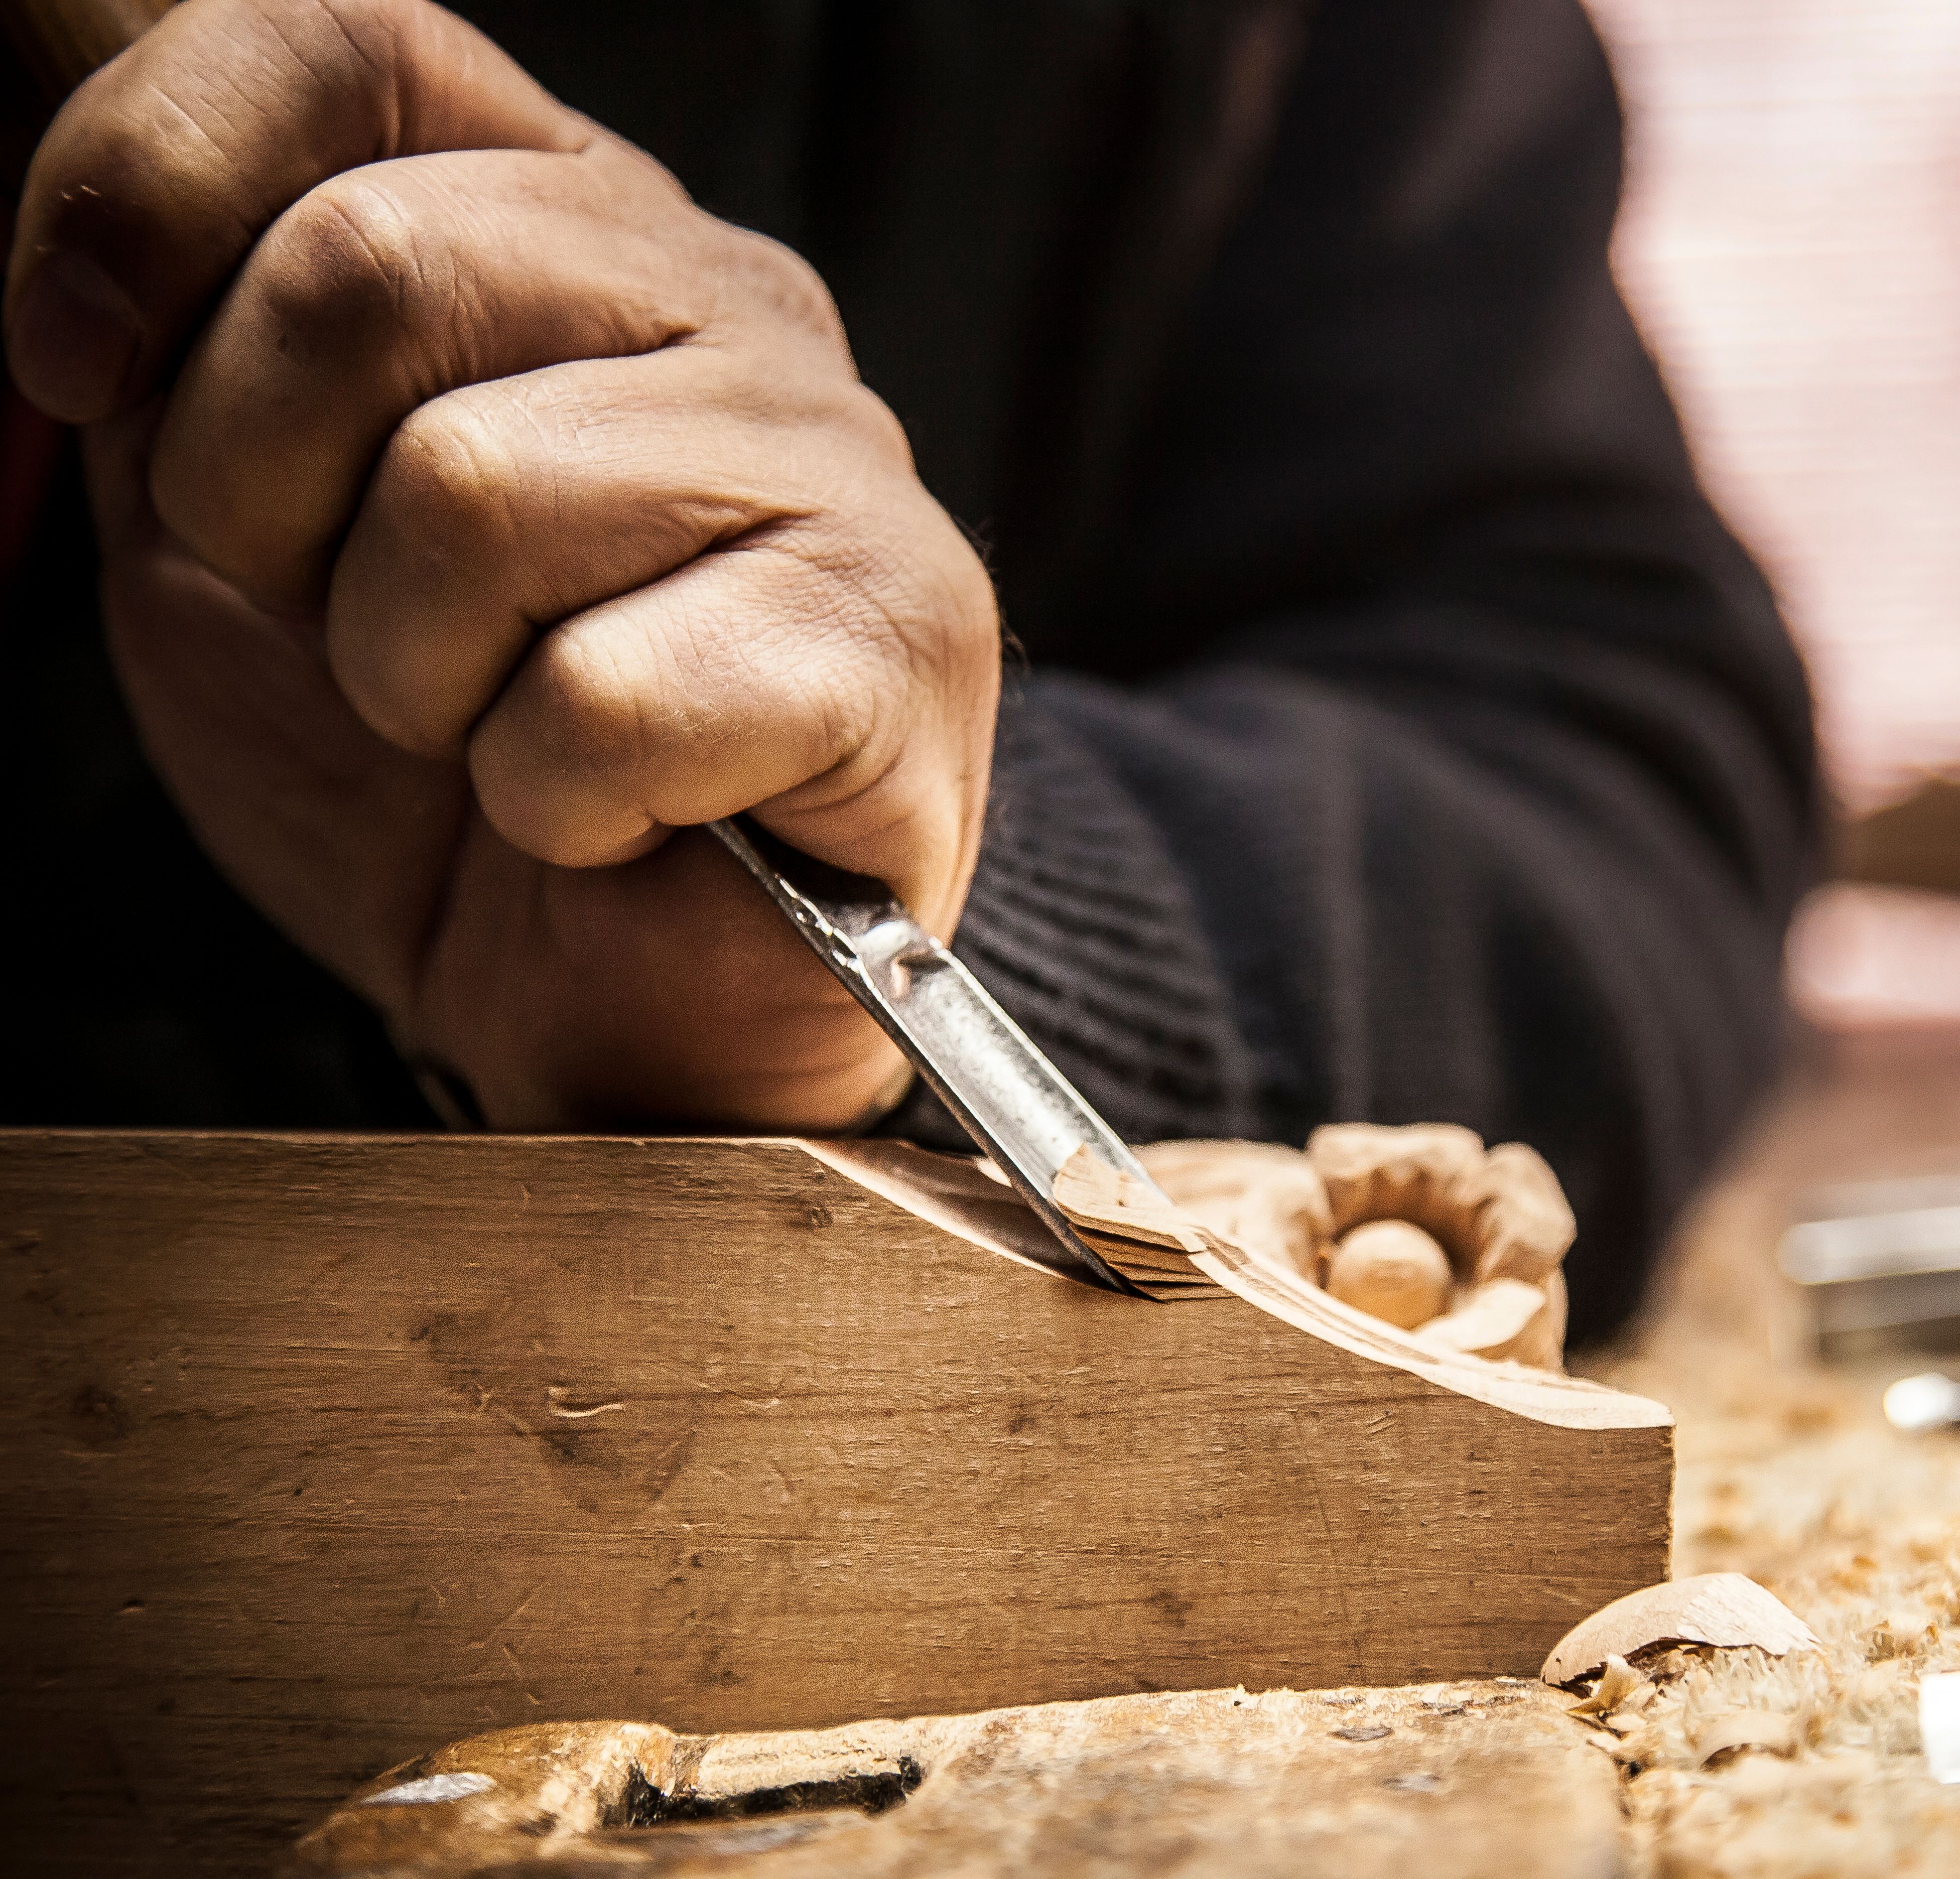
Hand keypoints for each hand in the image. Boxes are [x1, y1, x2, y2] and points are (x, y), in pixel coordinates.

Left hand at [5, 0, 998, 1129]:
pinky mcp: (896, 644)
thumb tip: (64, 207)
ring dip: (414, 676)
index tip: (71, 368)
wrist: (620, 1004)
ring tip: (491, 730)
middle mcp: (730, 302)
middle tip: (350, 627)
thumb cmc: (436, 754)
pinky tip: (611, 814)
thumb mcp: (231, 505)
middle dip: (268, 501)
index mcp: (572, 224)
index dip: (150, 182)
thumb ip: (174, 329)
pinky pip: (602, 697)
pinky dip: (554, 799)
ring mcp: (838, 465)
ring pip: (476, 492)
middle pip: (372, 265)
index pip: (346, 43)